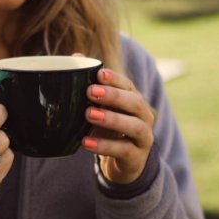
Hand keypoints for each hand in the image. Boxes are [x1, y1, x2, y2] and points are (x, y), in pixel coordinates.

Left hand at [83, 69, 155, 183]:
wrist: (123, 162)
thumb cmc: (109, 128)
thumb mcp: (99, 107)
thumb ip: (90, 84)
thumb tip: (75, 55)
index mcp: (133, 100)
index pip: (128, 85)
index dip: (115, 79)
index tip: (98, 74)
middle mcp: (143, 116)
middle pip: (134, 102)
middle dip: (113, 96)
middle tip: (90, 92)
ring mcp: (143, 137)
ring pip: (134, 126)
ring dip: (112, 119)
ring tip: (88, 114)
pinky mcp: (136, 157)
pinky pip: (123, 150)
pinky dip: (104, 146)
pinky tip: (85, 143)